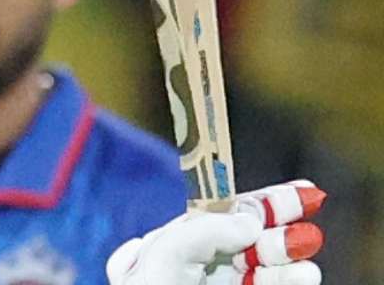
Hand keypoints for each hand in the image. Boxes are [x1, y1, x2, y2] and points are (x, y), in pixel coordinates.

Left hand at [107, 181, 325, 284]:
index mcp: (156, 256)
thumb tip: (248, 221)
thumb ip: (199, 234)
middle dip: (274, 221)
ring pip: (258, 270)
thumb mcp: (159, 263)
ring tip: (308, 248)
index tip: (290, 189)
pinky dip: (288, 281)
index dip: (248, 201)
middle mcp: (185, 276)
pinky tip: (306, 273)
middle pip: (239, 241)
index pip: (208, 218)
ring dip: (286, 255)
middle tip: (309, 204)